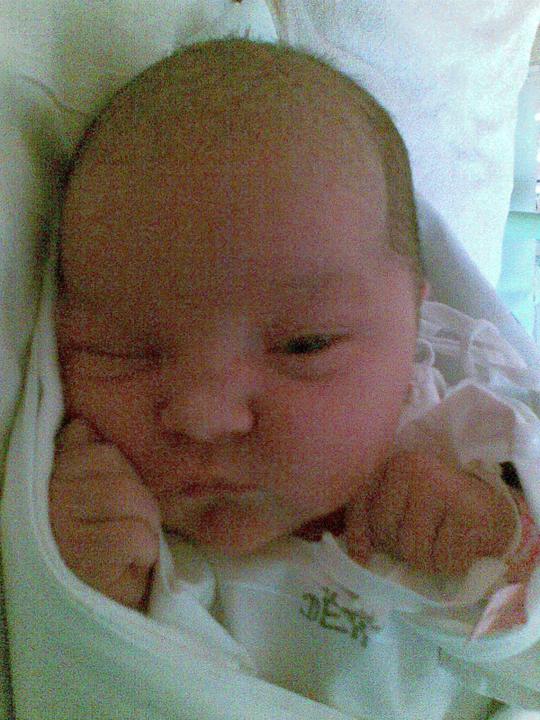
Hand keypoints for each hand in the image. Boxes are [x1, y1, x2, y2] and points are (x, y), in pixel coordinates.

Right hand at [49, 418, 160, 609]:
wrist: (81, 615)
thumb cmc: (82, 552)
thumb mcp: (75, 497)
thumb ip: (77, 456)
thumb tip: (84, 426)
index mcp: (46, 479)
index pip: (97, 448)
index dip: (119, 470)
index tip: (115, 498)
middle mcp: (48, 500)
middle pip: (117, 471)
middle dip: (138, 500)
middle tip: (131, 526)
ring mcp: (63, 531)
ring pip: (130, 499)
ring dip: (144, 527)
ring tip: (131, 548)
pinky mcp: (85, 563)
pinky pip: (135, 537)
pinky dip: (145, 553)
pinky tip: (129, 567)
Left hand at [345, 451, 516, 575]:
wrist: (492, 509)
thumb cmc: (437, 509)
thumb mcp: (399, 505)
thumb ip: (369, 521)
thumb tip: (356, 555)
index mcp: (393, 464)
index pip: (359, 505)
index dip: (359, 534)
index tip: (365, 552)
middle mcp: (415, 469)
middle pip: (385, 532)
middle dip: (400, 547)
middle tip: (423, 537)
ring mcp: (443, 488)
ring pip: (413, 551)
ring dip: (427, 560)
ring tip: (442, 541)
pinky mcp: (469, 513)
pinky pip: (443, 561)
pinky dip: (451, 564)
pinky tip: (461, 545)